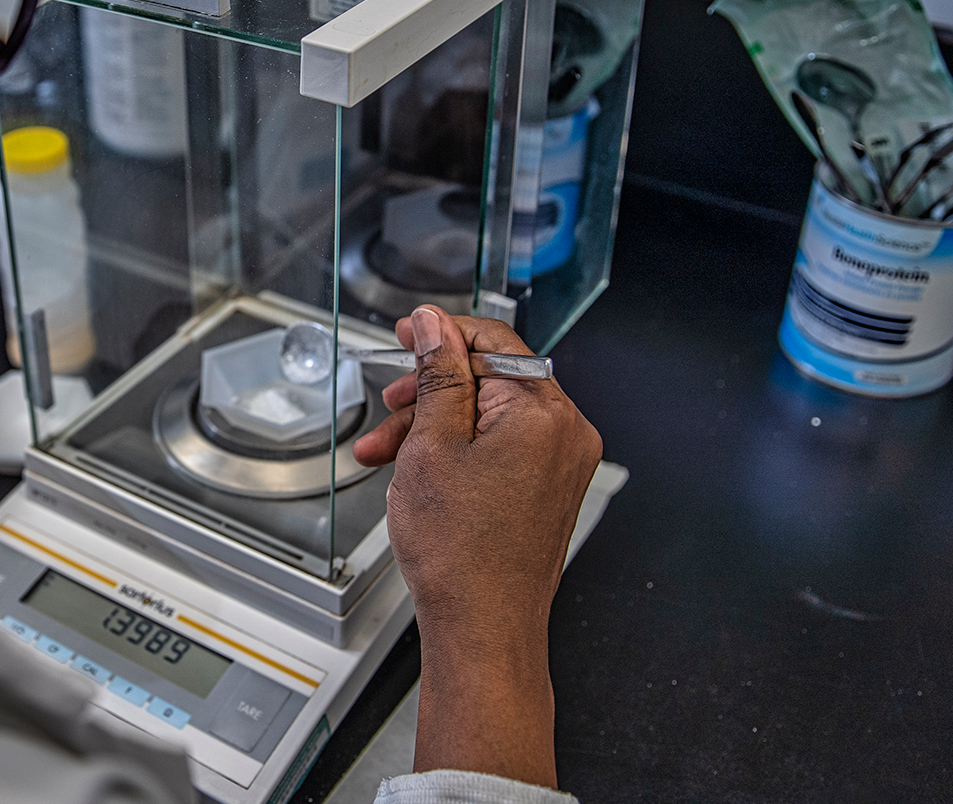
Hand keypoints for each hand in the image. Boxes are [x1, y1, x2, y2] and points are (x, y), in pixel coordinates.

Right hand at [351, 305, 600, 788]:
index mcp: (543, 413)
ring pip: (489, 416)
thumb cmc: (461, 554)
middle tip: (388, 407)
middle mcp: (565, 434)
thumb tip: (436, 327)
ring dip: (435, 426)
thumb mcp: (431, 446)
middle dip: (429, 392)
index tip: (407, 333)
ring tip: (387, 455)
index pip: (493, 341)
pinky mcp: (548, 489)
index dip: (441, 334)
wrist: (482, 627)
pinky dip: (459, 452)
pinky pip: (502, 448)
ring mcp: (561, 464)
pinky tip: (419, 472)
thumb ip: (436, 375)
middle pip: (490, 379)